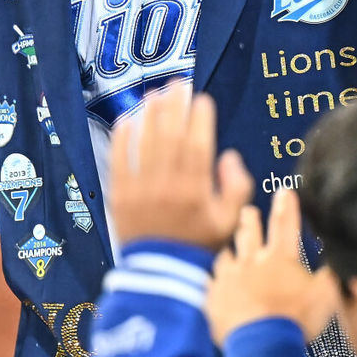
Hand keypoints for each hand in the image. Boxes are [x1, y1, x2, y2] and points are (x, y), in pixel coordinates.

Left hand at [110, 82, 253, 250]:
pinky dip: (123, 138)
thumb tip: (228, 156)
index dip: (200, 118)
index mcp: (197, 190)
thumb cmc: (199, 245)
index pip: (198, 144)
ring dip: (150, 115)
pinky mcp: (121, 195)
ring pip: (145, 143)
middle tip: (177, 84)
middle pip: (170, 136)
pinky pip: (119, 160)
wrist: (162, 272)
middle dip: (174, 106)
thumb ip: (237, 187)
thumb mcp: (230, 221)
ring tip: (154, 94)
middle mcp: (168, 185)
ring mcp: (142, 189)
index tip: (201, 99)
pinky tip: (127, 119)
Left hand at [206, 188, 340, 345]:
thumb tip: (338, 263)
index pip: (285, 225)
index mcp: (281, 259)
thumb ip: (329, 277)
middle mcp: (252, 262)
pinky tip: (213, 280)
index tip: (284, 191)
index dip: (287, 207)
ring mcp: (229, 278)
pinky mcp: (214, 297)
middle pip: (249, 233)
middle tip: (247, 211)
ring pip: (226, 256)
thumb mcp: (325, 297)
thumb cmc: (296, 321)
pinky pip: (210, 282)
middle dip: (249, 220)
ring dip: (230, 250)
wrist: (260, 344)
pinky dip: (213, 280)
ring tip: (228, 249)